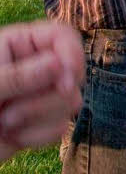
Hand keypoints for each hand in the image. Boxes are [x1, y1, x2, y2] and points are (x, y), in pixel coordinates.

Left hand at [0, 21, 83, 161]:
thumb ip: (18, 76)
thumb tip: (58, 65)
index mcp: (17, 44)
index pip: (61, 36)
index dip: (71, 55)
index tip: (66, 81)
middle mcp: (34, 66)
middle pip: (71, 72)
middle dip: (46, 99)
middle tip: (10, 115)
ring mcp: (38, 94)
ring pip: (70, 101)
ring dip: (39, 119)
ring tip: (6, 124)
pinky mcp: (40, 121)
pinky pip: (60, 126)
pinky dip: (38, 136)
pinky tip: (14, 137)